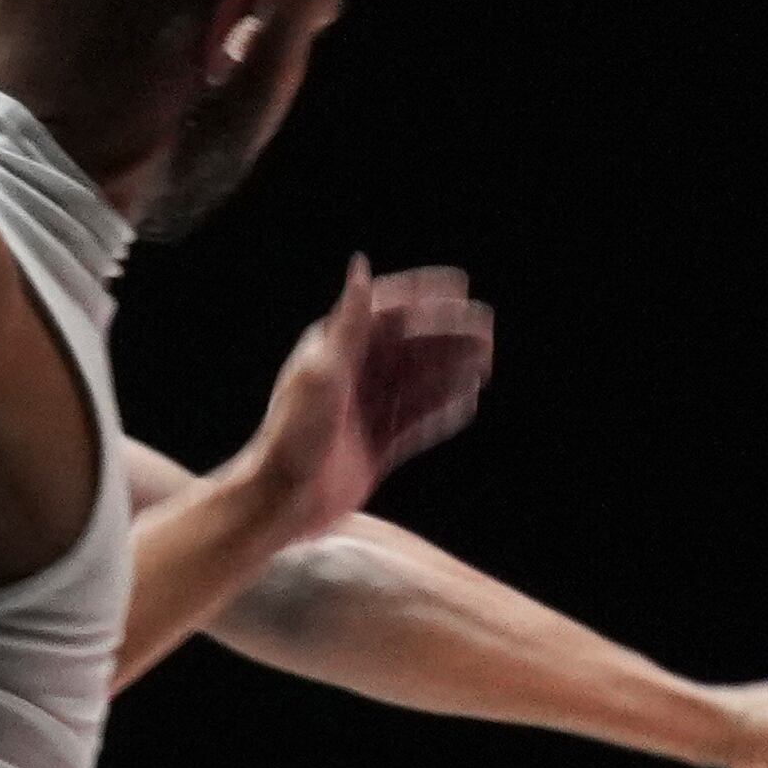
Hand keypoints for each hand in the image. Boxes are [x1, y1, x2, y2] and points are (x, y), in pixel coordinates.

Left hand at [245, 258, 492, 538]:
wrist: (281, 500)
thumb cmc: (293, 434)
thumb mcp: (321, 371)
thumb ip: (348, 322)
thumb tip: (361, 266)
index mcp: (334, 353)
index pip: (385, 314)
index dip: (422, 295)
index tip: (460, 284)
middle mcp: (351, 380)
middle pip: (408, 348)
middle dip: (448, 335)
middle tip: (486, 329)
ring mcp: (364, 414)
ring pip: (418, 384)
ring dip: (452, 371)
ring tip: (486, 363)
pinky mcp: (375, 447)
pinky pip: (416, 424)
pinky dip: (442, 413)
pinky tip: (468, 403)